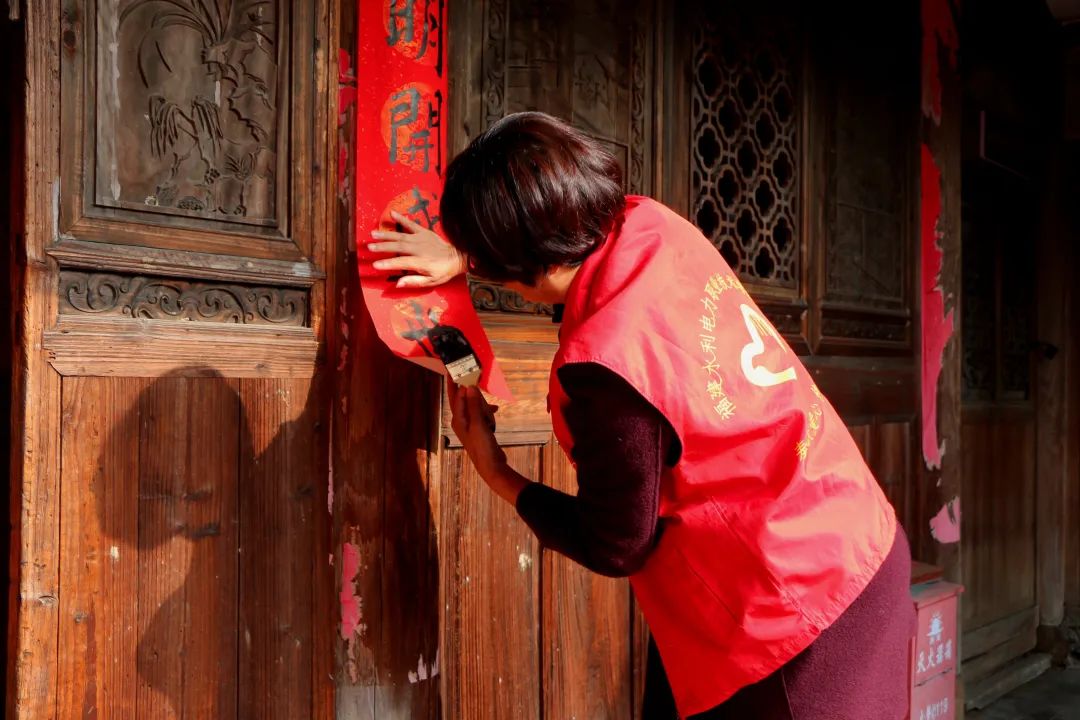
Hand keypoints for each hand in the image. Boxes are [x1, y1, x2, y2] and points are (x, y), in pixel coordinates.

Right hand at [368, 211, 466, 289]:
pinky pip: (411, 224)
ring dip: (386, 234)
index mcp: (421, 262)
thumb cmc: (443, 271)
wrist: (457, 257)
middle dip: (383, 247)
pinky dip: (401, 218)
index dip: (388, 263)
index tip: (376, 264)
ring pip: (401, 236)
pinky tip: (392, 213)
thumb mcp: (431, 281)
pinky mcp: (424, 231)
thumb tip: (398, 283)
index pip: (401, 262)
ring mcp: (421, 238)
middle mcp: (420, 248)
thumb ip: (414, 281)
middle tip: (369, 247)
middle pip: (398, 247)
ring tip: (373, 233)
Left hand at [448, 382, 529, 504]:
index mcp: (458, 419)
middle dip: (472, 393)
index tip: (457, 368)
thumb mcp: (479, 423)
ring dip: (484, 405)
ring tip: (492, 412)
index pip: (455, 395)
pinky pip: (482, 414)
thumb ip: (473, 404)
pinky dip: (488, 412)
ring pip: (475, 406)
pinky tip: (495, 410)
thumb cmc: (482, 446)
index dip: (456, 381)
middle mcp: (461, 421)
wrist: (491, 466)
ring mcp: (470, 425)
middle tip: (476, 385)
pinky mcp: (478, 428)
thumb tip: (468, 386)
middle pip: (464, 399)